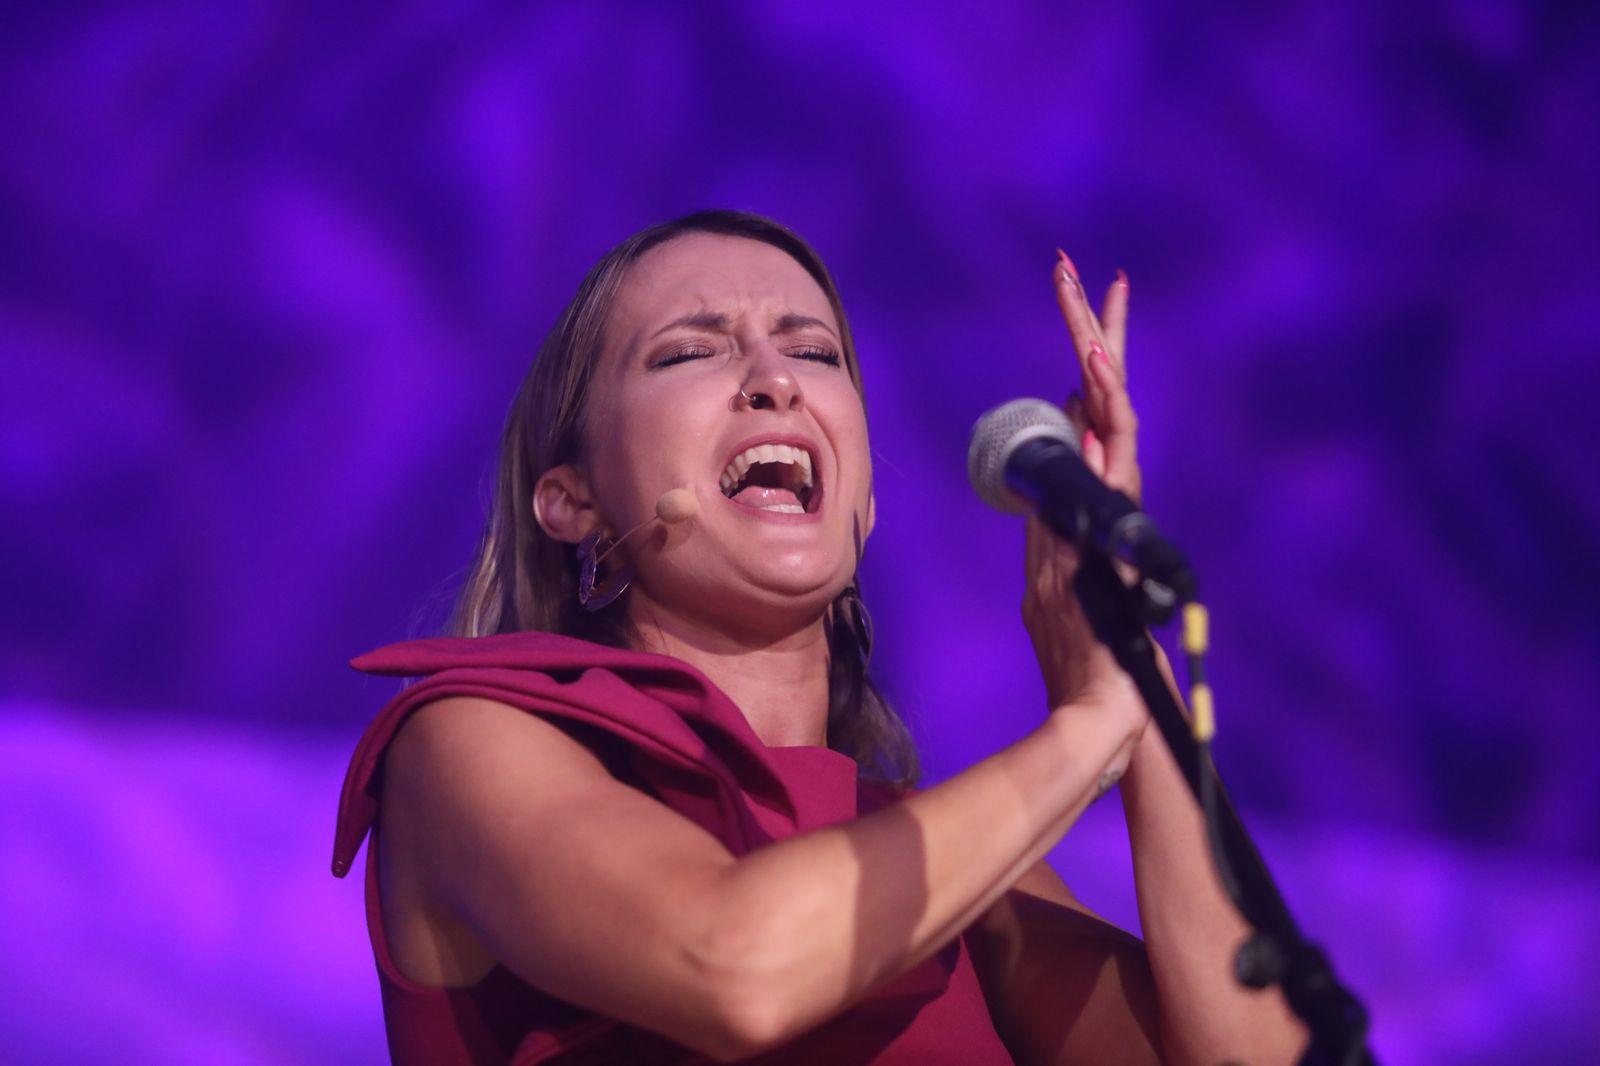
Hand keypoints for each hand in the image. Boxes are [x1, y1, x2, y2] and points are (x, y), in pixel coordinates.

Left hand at [1023, 252, 1144, 719]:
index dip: (1083, 362)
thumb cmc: (1088, 656)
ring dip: (1100, 359)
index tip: (1076, 303)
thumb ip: (1054, 532)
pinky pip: (1111, 460)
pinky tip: (1093, 372)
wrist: (1106, 708)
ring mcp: (1116, 511)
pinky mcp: (1119, 529)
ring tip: (1093, 301)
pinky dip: (1105, 412)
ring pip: (1112, 419)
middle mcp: (1108, 498)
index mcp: (1088, 502)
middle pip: (1101, 400)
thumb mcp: (1056, 582)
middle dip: (1093, 333)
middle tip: (1076, 272)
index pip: (1084, 414)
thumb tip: (1056, 477)